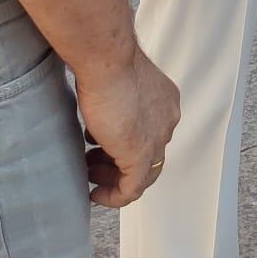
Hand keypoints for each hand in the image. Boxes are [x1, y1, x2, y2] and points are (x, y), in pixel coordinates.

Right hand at [72, 48, 180, 207]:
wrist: (108, 61)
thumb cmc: (107, 63)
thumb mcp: (117, 86)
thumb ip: (117, 102)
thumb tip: (102, 114)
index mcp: (165, 102)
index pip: (152, 134)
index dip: (126, 143)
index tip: (101, 147)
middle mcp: (167, 121)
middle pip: (148, 154)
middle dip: (118, 162)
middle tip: (93, 165)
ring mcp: (156, 140)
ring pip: (142, 174)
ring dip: (113, 178)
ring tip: (89, 174)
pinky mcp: (140, 155)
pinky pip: (132, 189)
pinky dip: (114, 196)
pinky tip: (95, 194)